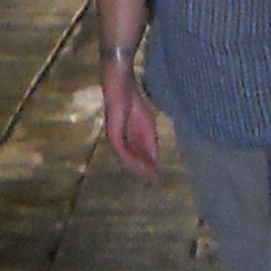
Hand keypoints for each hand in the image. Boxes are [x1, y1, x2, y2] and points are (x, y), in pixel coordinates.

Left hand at [101, 65, 163, 182]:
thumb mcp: (147, 123)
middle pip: (132, 161)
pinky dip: (132, 159)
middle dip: (144, 172)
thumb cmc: (133, 101)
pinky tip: (141, 165)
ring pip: (127, 159)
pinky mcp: (112, 134)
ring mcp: (115, 138)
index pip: (139, 158)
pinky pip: (122, 150)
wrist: (121, 85)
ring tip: (150, 178)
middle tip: (155, 184)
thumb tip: (156, 159)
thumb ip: (150, 141)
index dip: (149, 168)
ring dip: (139, 169)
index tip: (158, 180)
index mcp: (128, 140)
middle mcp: (120, 142)